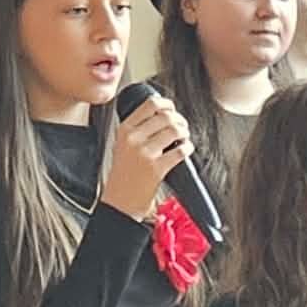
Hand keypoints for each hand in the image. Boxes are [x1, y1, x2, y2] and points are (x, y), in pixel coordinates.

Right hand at [101, 90, 192, 219]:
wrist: (119, 203)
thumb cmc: (122, 177)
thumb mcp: (122, 146)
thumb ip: (136, 130)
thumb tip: (160, 116)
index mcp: (125, 130)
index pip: (150, 104)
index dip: (167, 104)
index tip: (172, 109)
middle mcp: (133, 139)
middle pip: (165, 116)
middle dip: (179, 120)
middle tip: (182, 126)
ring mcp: (145, 153)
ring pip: (174, 130)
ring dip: (185, 132)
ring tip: (184, 138)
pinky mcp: (156, 168)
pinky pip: (180, 151)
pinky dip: (187, 148)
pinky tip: (186, 150)